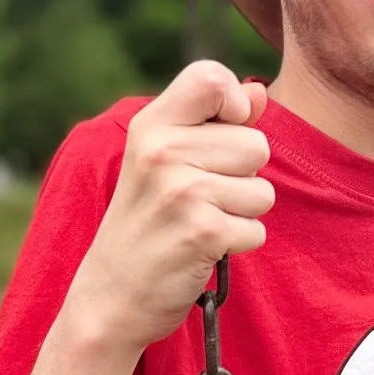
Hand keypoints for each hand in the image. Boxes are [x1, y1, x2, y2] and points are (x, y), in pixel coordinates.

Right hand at [71, 60, 273, 354]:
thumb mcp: (162, 162)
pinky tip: (202, 249)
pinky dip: (237, 245)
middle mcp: (162, 151)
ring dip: (242, 214)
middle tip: (200, 200)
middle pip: (257, 144)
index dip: (234, 103)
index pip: (211, 78)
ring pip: (263, 191)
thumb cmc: (145, 224)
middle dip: (243, 177)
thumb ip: (212, 123)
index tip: (223, 132)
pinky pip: (257, 230)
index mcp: (150, 125)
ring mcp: (182, 192)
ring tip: (199, 223)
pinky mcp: (203, 232)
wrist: (110, 296)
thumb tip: (257, 93)